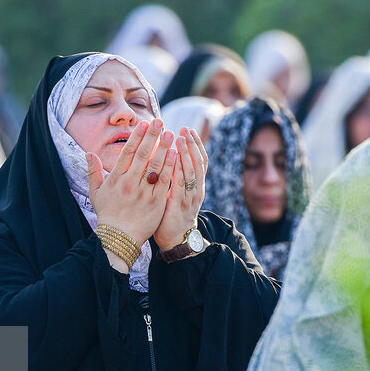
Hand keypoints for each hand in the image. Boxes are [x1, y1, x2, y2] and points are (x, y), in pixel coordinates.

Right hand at [87, 118, 177, 251]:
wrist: (118, 238)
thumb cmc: (107, 214)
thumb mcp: (96, 193)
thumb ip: (93, 171)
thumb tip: (89, 153)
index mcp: (116, 179)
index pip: (127, 153)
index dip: (136, 137)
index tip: (143, 124)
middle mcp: (130, 183)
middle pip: (143, 155)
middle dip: (152, 137)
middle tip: (160, 122)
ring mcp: (143, 193)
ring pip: (155, 166)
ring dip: (164, 148)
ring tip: (171, 134)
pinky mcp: (155, 202)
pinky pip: (164, 182)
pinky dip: (170, 168)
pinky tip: (176, 156)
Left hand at [154, 126, 206, 250]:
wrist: (177, 241)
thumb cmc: (173, 215)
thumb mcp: (177, 193)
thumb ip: (175, 176)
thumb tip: (169, 155)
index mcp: (196, 186)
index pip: (200, 161)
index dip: (196, 145)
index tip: (188, 129)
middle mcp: (196, 190)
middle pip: (198, 163)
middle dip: (192, 145)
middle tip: (185, 129)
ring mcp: (189, 198)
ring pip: (191, 172)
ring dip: (186, 154)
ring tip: (179, 139)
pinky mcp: (179, 206)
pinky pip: (180, 186)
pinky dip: (178, 171)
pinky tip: (173, 159)